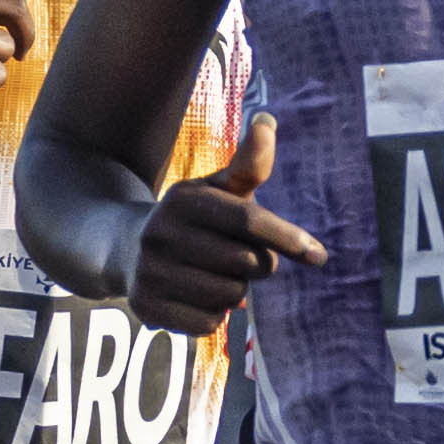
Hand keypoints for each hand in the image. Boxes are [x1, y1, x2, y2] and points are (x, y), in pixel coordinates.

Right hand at [130, 113, 326, 335]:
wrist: (125, 248)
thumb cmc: (192, 219)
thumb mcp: (217, 189)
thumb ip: (248, 164)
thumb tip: (267, 121)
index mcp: (183, 199)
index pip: (248, 220)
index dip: (286, 238)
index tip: (318, 255)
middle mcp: (161, 234)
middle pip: (246, 263)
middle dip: (258, 264)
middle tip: (242, 257)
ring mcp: (150, 272)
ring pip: (230, 296)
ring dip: (235, 290)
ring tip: (214, 274)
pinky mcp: (147, 308)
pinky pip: (209, 323)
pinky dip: (213, 315)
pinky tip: (196, 296)